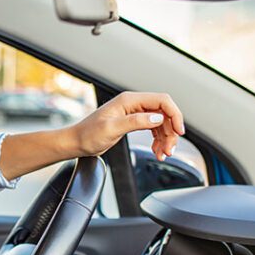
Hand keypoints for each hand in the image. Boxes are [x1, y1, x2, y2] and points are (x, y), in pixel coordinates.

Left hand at [68, 92, 184, 159]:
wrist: (76, 142)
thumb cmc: (88, 135)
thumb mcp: (112, 129)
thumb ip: (135, 122)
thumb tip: (157, 118)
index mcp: (129, 100)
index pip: (162, 101)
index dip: (174, 115)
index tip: (179, 131)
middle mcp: (133, 104)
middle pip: (164, 113)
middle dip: (170, 131)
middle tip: (169, 150)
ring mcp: (133, 113)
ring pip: (160, 123)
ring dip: (165, 138)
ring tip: (163, 154)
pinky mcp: (132, 122)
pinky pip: (152, 129)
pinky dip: (158, 140)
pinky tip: (157, 151)